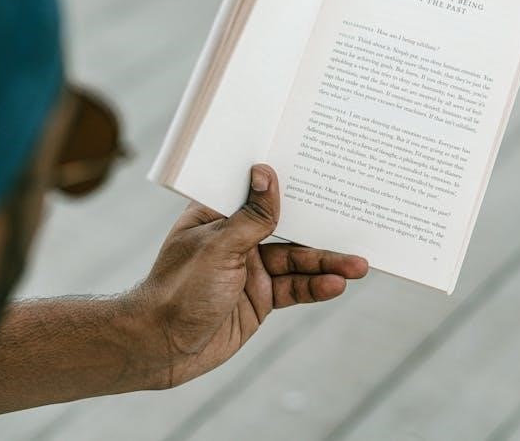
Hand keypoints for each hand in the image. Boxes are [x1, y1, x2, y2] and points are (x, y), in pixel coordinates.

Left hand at [131, 164, 367, 387]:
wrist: (160, 347)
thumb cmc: (178, 290)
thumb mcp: (219, 247)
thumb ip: (251, 216)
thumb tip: (266, 174)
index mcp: (219, 215)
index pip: (260, 193)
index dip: (291, 184)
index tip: (323, 172)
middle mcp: (237, 239)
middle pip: (288, 228)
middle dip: (322, 229)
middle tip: (355, 225)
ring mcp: (250, 270)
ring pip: (297, 262)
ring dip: (327, 264)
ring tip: (359, 266)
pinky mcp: (259, 299)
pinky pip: (294, 289)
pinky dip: (316, 287)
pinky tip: (337, 285)